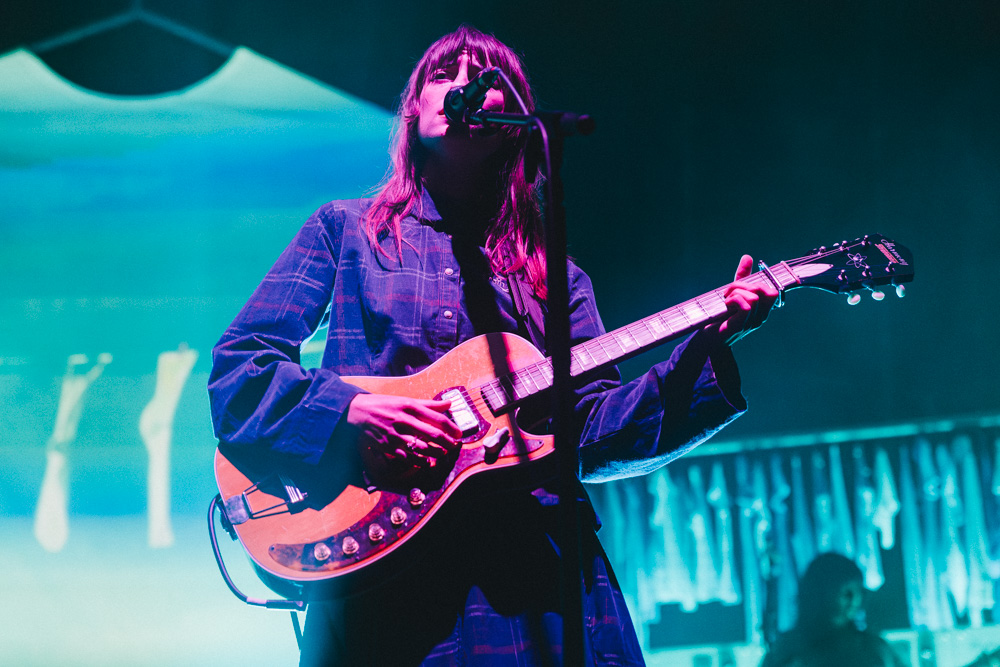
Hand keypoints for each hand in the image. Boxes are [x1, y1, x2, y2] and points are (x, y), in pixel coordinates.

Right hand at [346, 393, 462, 482]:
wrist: (357, 412)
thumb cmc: (384, 405)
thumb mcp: (405, 400)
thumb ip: (428, 404)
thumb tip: (449, 404)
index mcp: (410, 406)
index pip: (437, 418)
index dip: (451, 427)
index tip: (459, 433)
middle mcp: (404, 420)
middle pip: (432, 434)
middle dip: (447, 442)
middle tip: (454, 446)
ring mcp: (396, 435)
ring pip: (422, 448)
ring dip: (436, 453)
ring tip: (443, 453)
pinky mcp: (388, 446)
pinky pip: (408, 457)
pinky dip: (420, 461)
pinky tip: (427, 461)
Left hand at [703, 254, 779, 346]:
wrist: (706, 338)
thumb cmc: (720, 315)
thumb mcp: (733, 293)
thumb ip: (742, 277)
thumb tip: (747, 257)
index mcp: (761, 309)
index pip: (772, 291)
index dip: (758, 282)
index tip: (740, 283)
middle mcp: (760, 317)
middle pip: (766, 291)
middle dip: (745, 285)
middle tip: (728, 291)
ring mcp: (751, 323)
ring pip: (755, 297)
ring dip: (736, 292)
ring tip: (725, 299)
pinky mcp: (740, 326)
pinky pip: (747, 306)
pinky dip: (734, 300)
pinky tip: (726, 305)